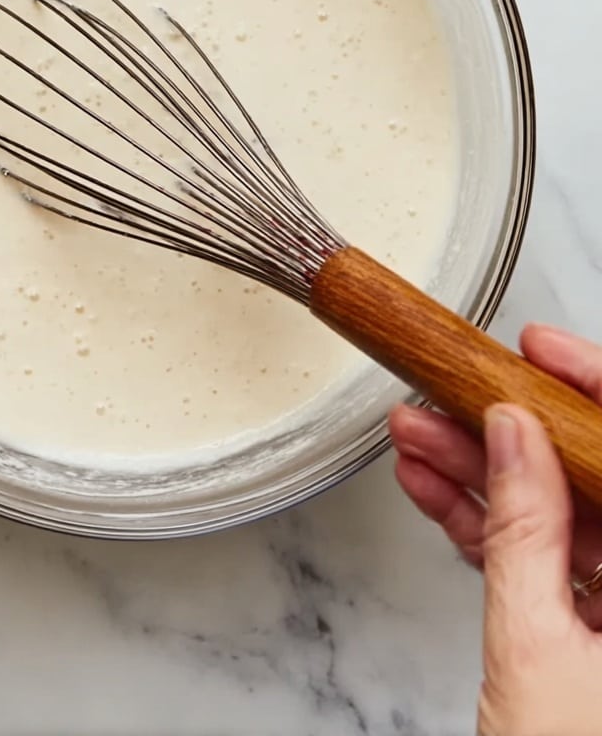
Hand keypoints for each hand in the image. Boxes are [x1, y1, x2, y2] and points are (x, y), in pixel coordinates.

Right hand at [391, 325, 601, 735]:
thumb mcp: (535, 650)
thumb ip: (523, 529)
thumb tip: (511, 433)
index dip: (597, 390)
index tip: (539, 349)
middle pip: (596, 482)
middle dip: (510, 435)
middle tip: (449, 395)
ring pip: (564, 518)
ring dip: (483, 479)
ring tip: (415, 441)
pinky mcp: (597, 638)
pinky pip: (548, 562)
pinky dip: (488, 529)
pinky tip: (434, 492)